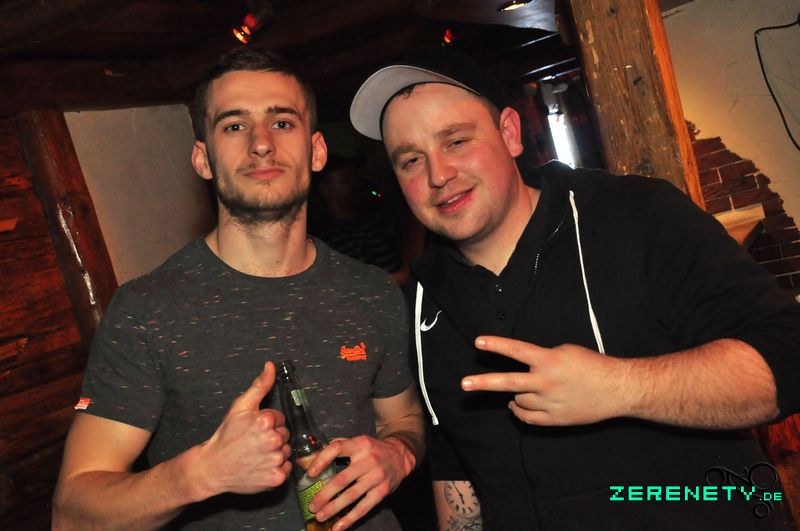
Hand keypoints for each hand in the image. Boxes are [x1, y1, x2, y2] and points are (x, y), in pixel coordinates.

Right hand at [199, 361, 291, 495]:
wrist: (212, 467)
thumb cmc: (226, 436)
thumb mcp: (240, 406)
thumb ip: (259, 385)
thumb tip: (271, 365)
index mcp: (266, 421)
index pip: (279, 418)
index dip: (266, 423)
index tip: (252, 430)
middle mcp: (273, 440)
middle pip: (284, 434)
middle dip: (272, 436)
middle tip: (254, 443)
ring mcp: (275, 461)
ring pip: (286, 451)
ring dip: (275, 452)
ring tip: (256, 454)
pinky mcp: (276, 478)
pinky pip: (286, 468)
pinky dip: (277, 468)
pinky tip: (261, 466)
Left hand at [305, 435, 413, 529]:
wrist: (400, 455)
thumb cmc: (372, 449)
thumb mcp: (357, 441)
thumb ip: (337, 447)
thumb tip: (309, 459)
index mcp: (359, 444)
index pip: (337, 448)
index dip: (321, 461)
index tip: (310, 474)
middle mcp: (368, 459)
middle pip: (342, 479)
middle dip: (324, 495)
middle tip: (312, 506)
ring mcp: (376, 476)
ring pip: (351, 495)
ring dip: (334, 508)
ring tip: (321, 516)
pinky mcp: (382, 491)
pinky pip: (364, 507)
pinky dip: (350, 518)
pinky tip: (338, 526)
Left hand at [461, 336, 630, 425]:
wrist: (616, 390)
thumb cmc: (591, 366)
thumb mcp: (565, 352)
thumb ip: (541, 358)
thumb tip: (523, 366)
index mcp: (549, 361)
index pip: (516, 350)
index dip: (496, 345)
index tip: (478, 342)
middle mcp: (545, 382)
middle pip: (508, 382)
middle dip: (483, 383)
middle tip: (464, 384)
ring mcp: (549, 403)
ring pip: (518, 400)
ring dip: (517, 394)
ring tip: (525, 389)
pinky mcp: (554, 419)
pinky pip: (527, 417)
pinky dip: (519, 410)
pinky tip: (518, 405)